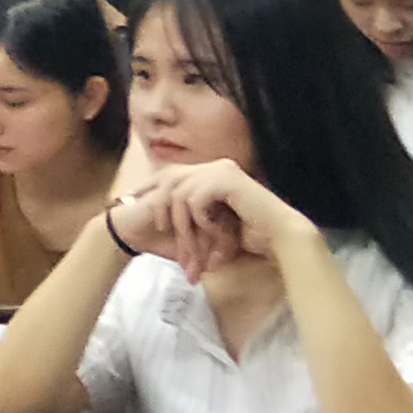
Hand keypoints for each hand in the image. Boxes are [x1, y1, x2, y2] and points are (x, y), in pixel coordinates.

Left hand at [151, 158, 288, 277]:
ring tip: (187, 245)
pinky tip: (212, 231)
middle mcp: (215, 166)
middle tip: (156, 227)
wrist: (282, 237)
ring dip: (180, 224)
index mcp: (212, 172)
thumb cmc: (253, 234)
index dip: (149, 187)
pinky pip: (195, 200)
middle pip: (169, 178)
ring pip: (179, 193)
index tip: (130, 202)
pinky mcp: (227, 181)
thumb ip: (193, 216)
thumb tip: (162, 220)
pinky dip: (199, 219)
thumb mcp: (215, 224)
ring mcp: (221, 170)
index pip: (170, 174)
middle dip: (156, 202)